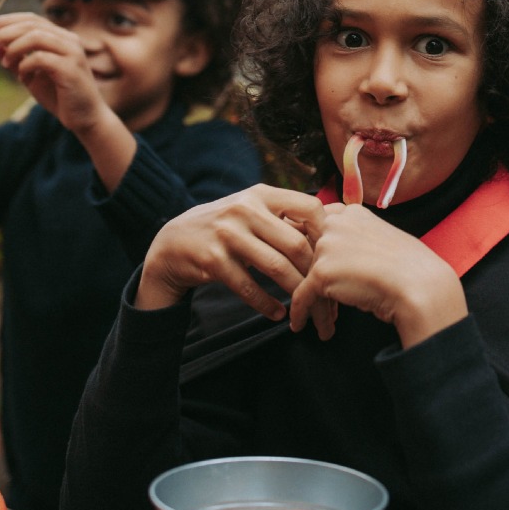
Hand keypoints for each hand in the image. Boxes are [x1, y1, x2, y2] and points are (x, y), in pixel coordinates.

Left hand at [0, 13, 109, 134]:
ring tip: (5, 63)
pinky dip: (26, 65)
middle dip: (5, 32)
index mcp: (61, 38)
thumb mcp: (30, 75)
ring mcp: (72, 52)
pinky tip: (23, 76)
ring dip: (14, 47)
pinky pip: (41, 58)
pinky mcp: (71, 68)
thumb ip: (14, 58)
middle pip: (32, 24)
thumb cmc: (59, 96)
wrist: (84, 119)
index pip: (32, 19)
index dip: (9, 20)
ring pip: (36, 36)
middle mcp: (69, 40)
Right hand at [138, 185, 326, 318]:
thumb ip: (284, 218)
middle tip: (327, 295)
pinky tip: (278, 313)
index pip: (310, 207)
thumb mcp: (251, 210)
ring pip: (276, 268)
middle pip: (297, 244)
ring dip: (296, 292)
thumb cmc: (225, 228)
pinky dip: (268, 304)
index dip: (328, 234)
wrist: (174, 241)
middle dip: (316, 274)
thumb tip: (331, 234)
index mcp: (261, 195)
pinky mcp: (213, 260)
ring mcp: (227, 234)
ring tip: (306, 308)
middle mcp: (245, 209)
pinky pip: (249, 287)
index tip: (334, 258)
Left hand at [291, 203, 466, 346]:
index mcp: (352, 213)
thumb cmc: (411, 268)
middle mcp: (336, 223)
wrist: (421, 286)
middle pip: (309, 251)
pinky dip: (300, 312)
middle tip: (317, 297)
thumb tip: (343, 255)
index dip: (316, 248)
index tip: (313, 265)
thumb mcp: (384, 239)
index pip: (320, 226)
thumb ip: (358, 238)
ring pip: (306, 276)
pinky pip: (301, 295)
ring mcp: (327, 246)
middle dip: (313, 276)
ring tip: (320, 320)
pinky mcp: (321, 272)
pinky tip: (299, 325)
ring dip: (313, 299)